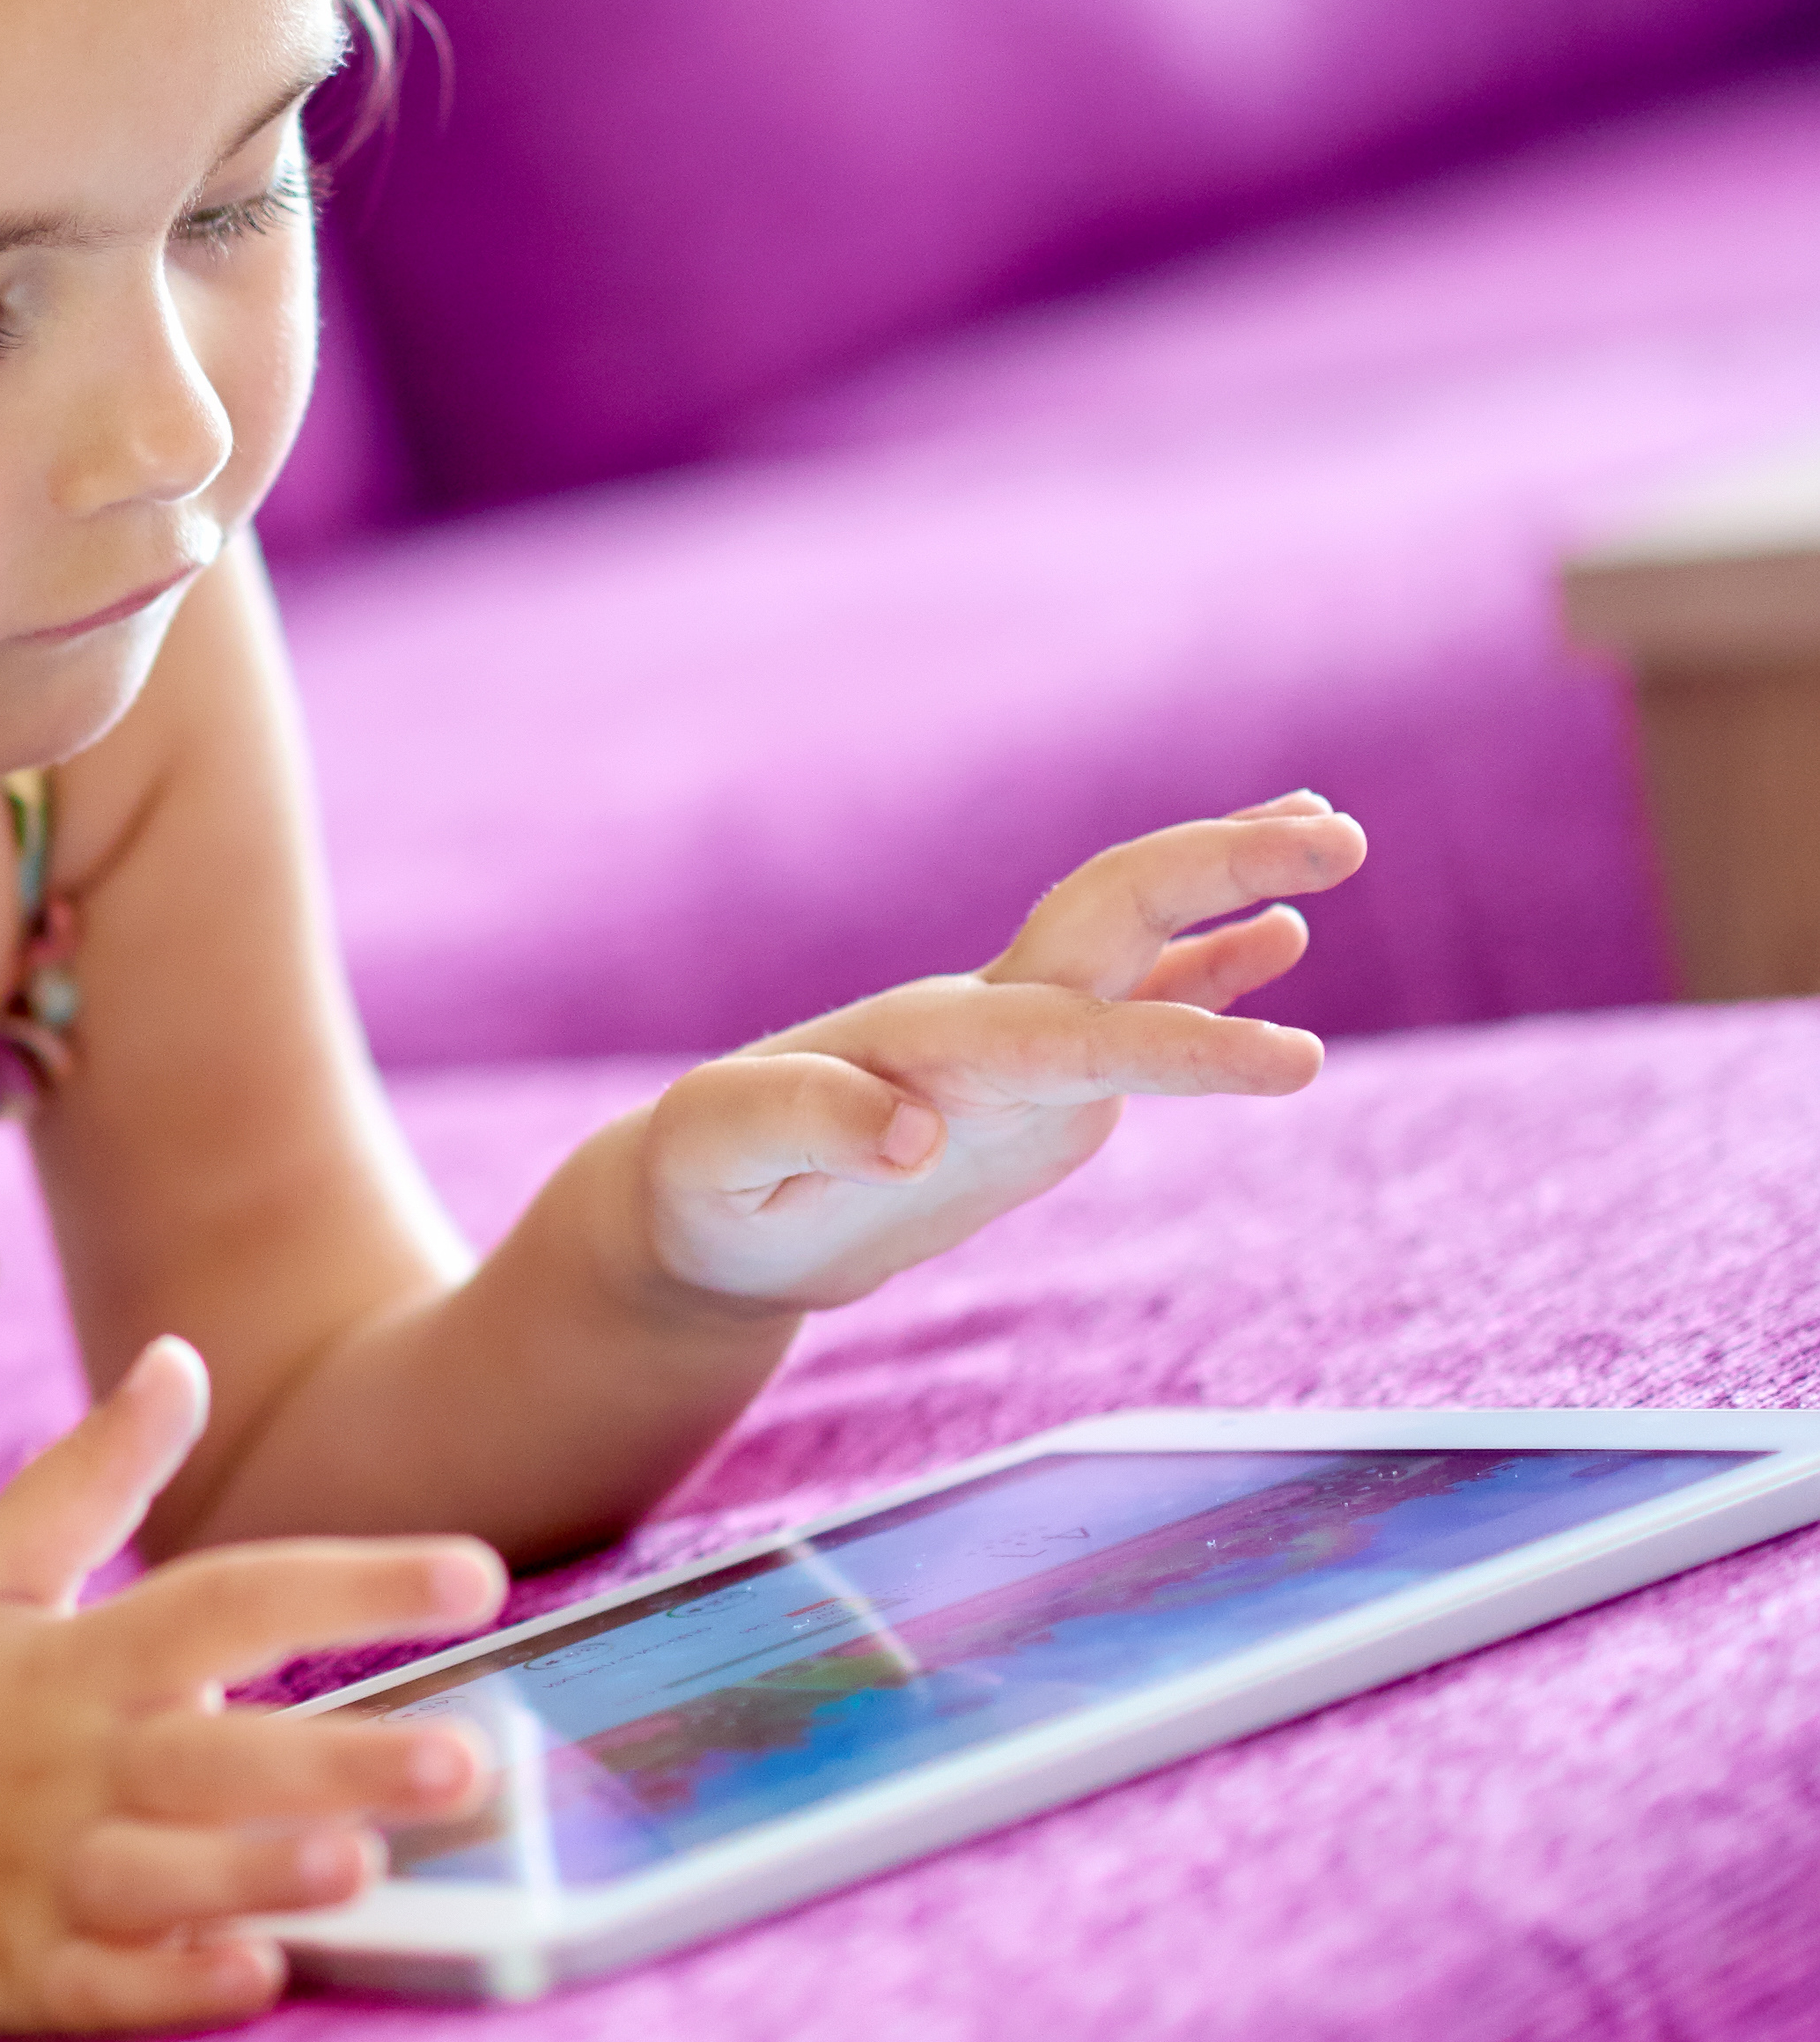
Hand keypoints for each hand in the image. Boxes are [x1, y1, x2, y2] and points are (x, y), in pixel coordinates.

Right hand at [0, 1338, 503, 2035]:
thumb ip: (92, 1476)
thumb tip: (183, 1357)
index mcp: (69, 1659)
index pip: (224, 1599)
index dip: (350, 1582)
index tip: (479, 1574)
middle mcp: (62, 1765)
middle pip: (212, 1753)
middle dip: (339, 1758)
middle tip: (468, 1760)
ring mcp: (35, 1875)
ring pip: (162, 1875)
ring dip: (261, 1871)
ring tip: (367, 1868)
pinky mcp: (13, 1977)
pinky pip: (102, 1989)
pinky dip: (171, 1986)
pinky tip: (253, 1979)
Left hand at [633, 794, 1366, 1311]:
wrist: (702, 1208)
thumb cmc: (706, 1187)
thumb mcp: (723, 1161)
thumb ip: (808, 1129)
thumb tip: (918, 1131)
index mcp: (928, 1043)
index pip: (1074, 1030)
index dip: (1180, 1040)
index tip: (1290, 1060)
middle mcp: (986, 1023)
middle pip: (1116, 916)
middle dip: (1219, 868)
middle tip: (1338, 833)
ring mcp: (1018, 1046)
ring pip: (1138, 941)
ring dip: (1228, 884)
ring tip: (1328, 833)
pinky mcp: (1032, 1084)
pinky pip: (1136, 1009)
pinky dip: (1211, 970)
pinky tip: (1279, 938)